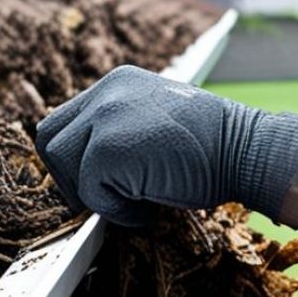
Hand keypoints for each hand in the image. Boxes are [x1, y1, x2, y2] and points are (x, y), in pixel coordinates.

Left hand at [35, 65, 297, 226]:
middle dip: (71, 178)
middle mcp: (106, 93)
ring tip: (134, 201)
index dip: (73, 158)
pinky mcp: (108, 150)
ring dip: (94, 195)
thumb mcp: (158, 125)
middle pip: (50, 141)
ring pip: (64, 167)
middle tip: (107, 197)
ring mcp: (105, 118)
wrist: (247, 150)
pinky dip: (118, 212)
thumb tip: (87, 172)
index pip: (65, 122)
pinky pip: (91, 194)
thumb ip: (120, 134)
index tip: (95, 182)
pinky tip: (148, 209)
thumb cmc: (213, 148)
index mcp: (117, 84)